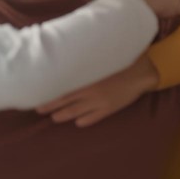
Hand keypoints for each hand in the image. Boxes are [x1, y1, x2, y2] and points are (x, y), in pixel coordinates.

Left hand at [36, 55, 158, 126]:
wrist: (141, 72)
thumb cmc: (120, 61)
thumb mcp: (101, 59)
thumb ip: (86, 62)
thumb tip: (70, 56)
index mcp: (88, 80)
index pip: (64, 91)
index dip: (50, 96)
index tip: (38, 97)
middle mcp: (91, 93)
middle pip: (66, 103)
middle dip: (52, 107)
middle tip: (39, 110)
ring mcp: (100, 103)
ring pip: (77, 113)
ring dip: (64, 116)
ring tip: (54, 118)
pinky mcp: (109, 109)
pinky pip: (93, 118)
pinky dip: (84, 121)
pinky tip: (78, 122)